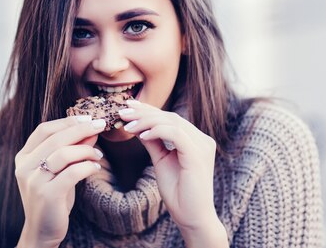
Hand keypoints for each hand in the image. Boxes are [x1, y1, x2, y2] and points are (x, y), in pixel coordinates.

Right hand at [14, 115, 105, 247]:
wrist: (42, 231)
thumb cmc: (53, 197)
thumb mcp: (61, 170)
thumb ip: (72, 150)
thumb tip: (90, 130)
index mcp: (24, 157)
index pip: (44, 129)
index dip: (66, 122)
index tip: (87, 118)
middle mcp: (25, 167)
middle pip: (55, 138)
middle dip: (81, 129)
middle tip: (101, 125)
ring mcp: (34, 181)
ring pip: (63, 153)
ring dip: (85, 150)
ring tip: (99, 155)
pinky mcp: (47, 195)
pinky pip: (71, 173)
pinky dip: (87, 167)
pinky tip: (95, 168)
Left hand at [119, 100, 228, 246]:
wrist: (192, 218)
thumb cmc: (178, 194)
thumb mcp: (162, 162)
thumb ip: (154, 143)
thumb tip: (137, 127)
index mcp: (196, 140)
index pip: (170, 119)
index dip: (149, 110)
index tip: (128, 107)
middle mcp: (202, 139)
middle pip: (170, 117)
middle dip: (145, 112)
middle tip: (122, 111)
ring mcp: (202, 145)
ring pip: (172, 122)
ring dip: (146, 120)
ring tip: (127, 124)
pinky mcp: (198, 154)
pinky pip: (175, 134)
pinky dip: (156, 131)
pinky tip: (140, 135)